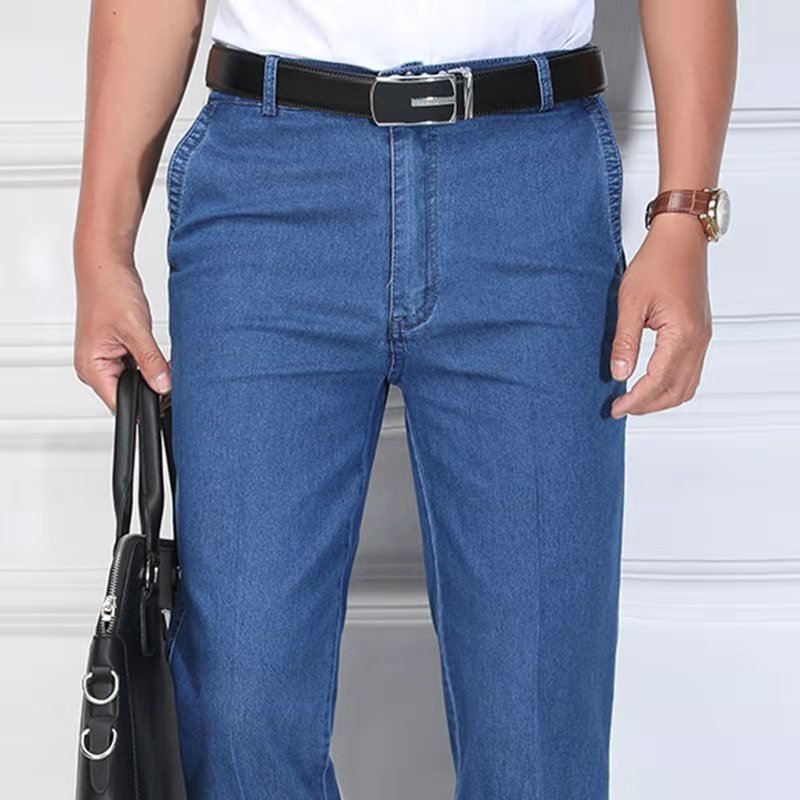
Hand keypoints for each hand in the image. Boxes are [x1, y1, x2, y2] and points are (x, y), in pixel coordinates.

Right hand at [73, 256, 170, 413]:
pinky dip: (149, 363)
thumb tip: (164, 386)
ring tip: (163, 361)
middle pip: (127, 394)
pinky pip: (135, 366)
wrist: (105, 265)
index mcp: (91, 368)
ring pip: (134, 380)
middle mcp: (94, 367)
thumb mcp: (135, 330)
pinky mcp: (114, 350)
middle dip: (151, 388)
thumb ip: (151, 361)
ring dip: (151, 373)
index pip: (119, 404)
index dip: (144, 406)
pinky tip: (158, 355)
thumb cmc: (109, 291)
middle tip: (171, 377)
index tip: (166, 400)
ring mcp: (104, 358)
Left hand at [610, 212, 712, 418]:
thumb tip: (618, 374)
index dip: (636, 400)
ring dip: (661, 398)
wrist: (681, 240)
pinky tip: (650, 383)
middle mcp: (698, 340)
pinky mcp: (700, 334)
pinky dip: (671, 385)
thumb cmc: (657, 263)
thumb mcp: (630, 303)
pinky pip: (690, 371)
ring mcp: (703, 338)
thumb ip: (624, 341)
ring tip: (634, 400)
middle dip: (648, 405)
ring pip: (687, 385)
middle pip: (676, 391)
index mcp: (682, 334)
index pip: (658, 381)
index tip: (616, 408)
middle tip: (621, 408)